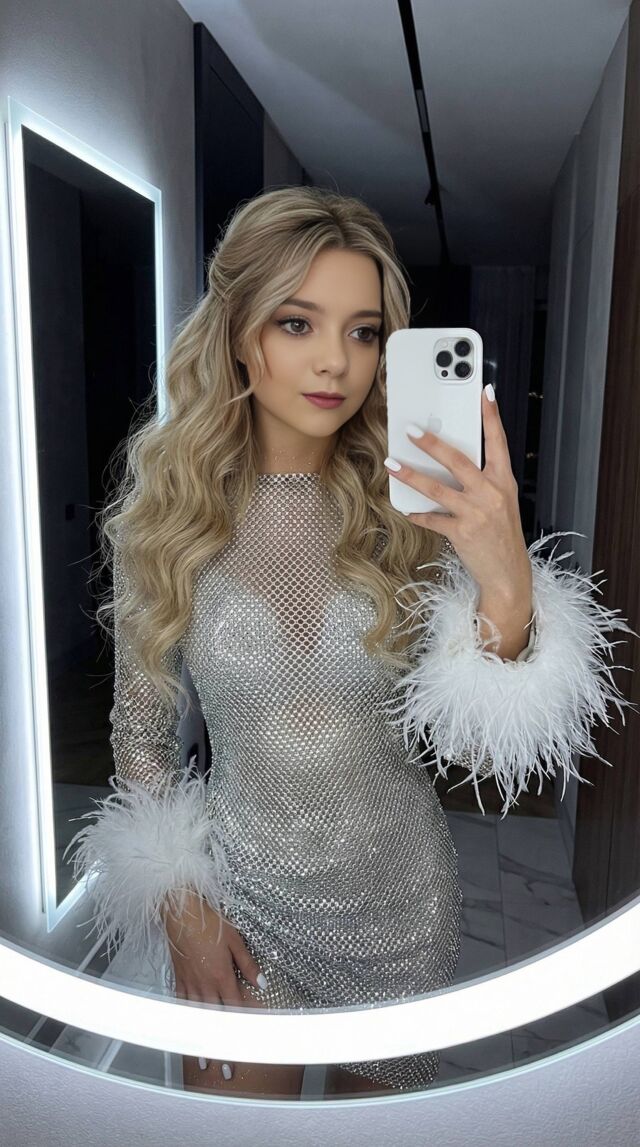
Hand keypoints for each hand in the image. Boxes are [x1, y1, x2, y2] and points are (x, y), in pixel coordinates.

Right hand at [164, 891, 266, 1082]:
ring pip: (196, 1017)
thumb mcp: (236, 940)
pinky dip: (185, 1019)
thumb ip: (248, 964)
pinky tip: (186, 1029)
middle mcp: (204, 984)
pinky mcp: (178, 976)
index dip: (240, 1032)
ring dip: (200, 1041)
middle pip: (214, 1021)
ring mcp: (189, 982)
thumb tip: (262, 983)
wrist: (180, 911)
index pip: (234, 1010)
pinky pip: (181, 1003)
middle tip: (224, 1070)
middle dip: (219, 1048)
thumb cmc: (209, 921)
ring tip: (203, 1061)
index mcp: (221, 976)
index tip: (243, 1051)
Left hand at [385, 383, 531, 599]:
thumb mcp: (501, 502)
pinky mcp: (462, 532)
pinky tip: (406, 509)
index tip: (485, 393)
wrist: (508, 574)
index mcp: (503, 482)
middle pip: (458, 461)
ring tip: (392, 464)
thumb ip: (483, 480)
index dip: (492, 417)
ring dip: (411, 475)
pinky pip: (432, 518)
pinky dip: (418, 513)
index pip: (498, 442)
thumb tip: (452, 462)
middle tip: (411, 430)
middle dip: (432, 443)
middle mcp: (491, 494)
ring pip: (437, 488)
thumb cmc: (502, 536)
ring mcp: (476, 513)